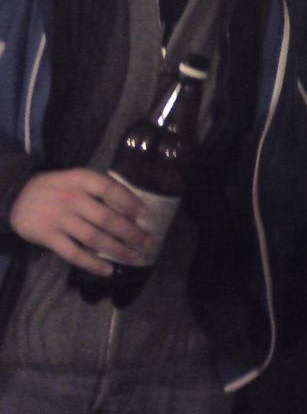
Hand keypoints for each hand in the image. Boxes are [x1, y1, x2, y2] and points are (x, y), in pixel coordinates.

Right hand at [9, 168, 150, 275]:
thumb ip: (99, 188)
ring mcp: (60, 219)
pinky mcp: (48, 237)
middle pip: (106, 218)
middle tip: (146, 241)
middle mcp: (72, 199)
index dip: (129, 201)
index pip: (110, 189)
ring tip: (134, 256)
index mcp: (81, 180)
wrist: (16, 196)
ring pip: (94, 237)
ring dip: (117, 249)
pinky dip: (92, 263)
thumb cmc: (57, 188)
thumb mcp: (76, 179)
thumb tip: (132, 207)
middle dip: (130, 232)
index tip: (145, 213)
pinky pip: (74, 253)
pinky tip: (108, 270)